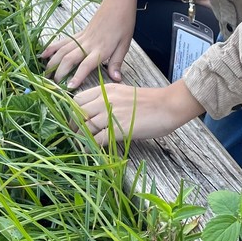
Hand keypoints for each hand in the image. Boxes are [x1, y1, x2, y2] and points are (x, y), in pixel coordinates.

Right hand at [42, 0, 136, 87]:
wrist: (118, 1)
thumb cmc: (124, 23)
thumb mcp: (125, 44)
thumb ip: (117, 62)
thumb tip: (116, 79)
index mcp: (101, 48)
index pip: (86, 65)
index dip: (77, 76)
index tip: (69, 87)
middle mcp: (88, 43)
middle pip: (69, 58)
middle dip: (59, 72)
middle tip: (55, 85)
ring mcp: (82, 37)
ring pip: (62, 50)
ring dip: (52, 62)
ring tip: (45, 74)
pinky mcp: (79, 33)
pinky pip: (63, 41)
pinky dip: (52, 48)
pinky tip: (43, 54)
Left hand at [72, 80, 204, 146]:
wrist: (168, 106)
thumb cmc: (149, 102)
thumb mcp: (124, 94)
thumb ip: (108, 100)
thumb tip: (94, 114)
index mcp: (106, 89)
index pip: (78, 98)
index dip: (74, 111)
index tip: (75, 121)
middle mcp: (106, 99)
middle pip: (78, 112)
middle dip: (73, 125)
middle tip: (76, 134)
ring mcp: (111, 113)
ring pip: (85, 126)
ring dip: (81, 137)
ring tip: (82, 143)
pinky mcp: (119, 129)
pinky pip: (97, 139)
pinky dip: (92, 146)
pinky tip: (92, 150)